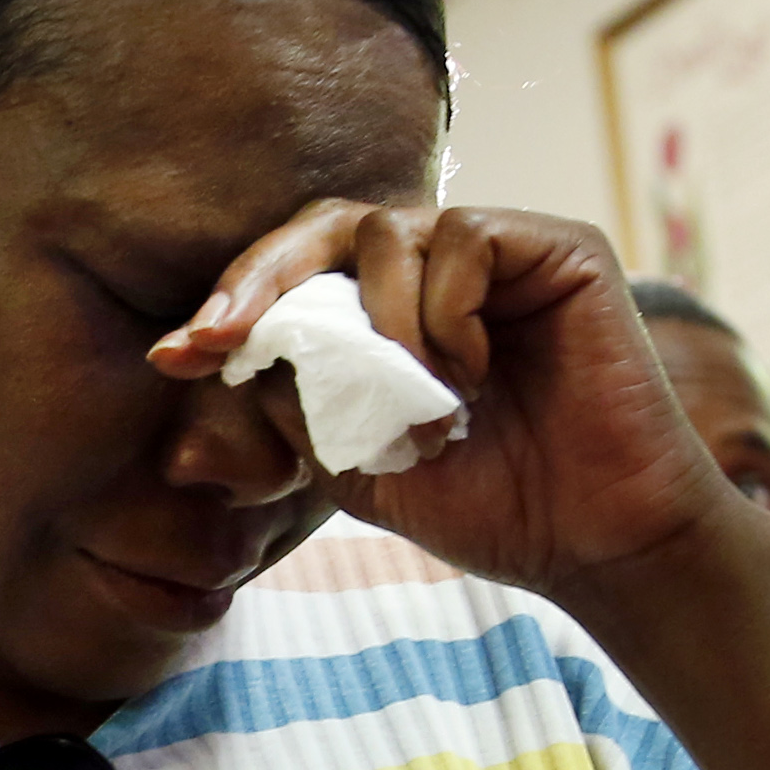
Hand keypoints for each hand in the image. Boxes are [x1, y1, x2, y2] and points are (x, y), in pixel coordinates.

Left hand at [147, 201, 740, 596]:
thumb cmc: (490, 506)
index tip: (176, 357)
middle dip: (261, 278)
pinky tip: (468, 375)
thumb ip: (296, 407)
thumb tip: (222, 360)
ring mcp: (503, 252)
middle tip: (222, 338)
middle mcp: (442, 268)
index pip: (298, 272)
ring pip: (392, 228)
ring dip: (380, 326)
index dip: (234, 304)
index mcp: (391, 311)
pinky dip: (445, 311)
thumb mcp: (358, 464)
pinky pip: (466, 238)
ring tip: (419, 410)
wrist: (594, 545)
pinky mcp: (562, 248)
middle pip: (329, 223)